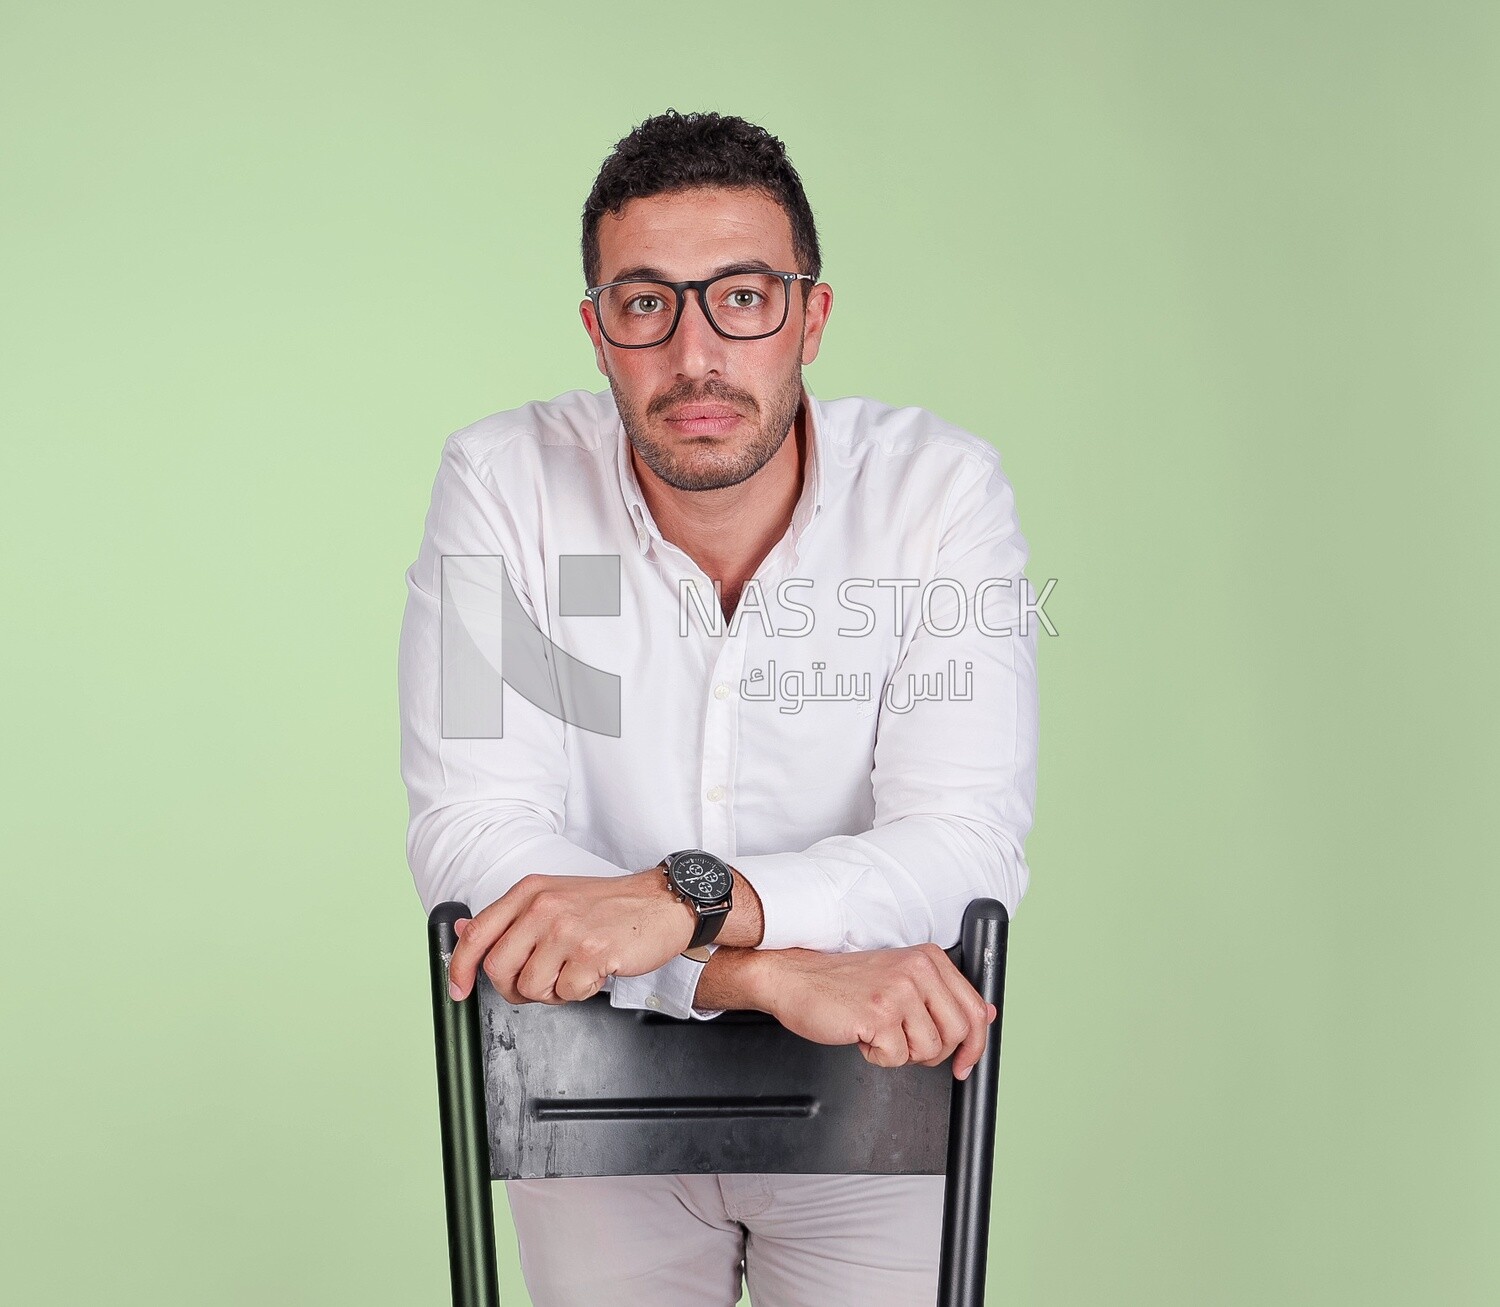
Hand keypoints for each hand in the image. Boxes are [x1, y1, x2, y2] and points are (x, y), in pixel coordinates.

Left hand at [447, 871, 695, 1004]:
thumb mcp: (553, 898)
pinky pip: (566, 994)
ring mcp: (567, 929)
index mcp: (529, 892)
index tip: (458, 989)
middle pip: (498, 968)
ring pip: (530, 987)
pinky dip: (579, 992)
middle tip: (539, 983)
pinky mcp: (592, 953)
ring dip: (551, 992)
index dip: (459, 968)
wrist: (661, 902)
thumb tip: (461, 931)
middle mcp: (544, 907)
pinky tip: (594, 972)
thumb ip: (509, 918)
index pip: (477, 934)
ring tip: (573, 972)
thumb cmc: (609, 905)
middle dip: (514, 988)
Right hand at [757, 944, 996, 1079]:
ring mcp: (899, 990)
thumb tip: (986, 1016)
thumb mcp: (901, 978)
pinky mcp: (879, 1014)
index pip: (974, 1008)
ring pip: (929, 1050)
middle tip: (906, 1046)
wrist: (794, 978)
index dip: (975, 1044)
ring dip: (902, 1053)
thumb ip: (944, 995)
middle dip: (934, 1053)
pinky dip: (878, 1057)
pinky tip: (862, 1035)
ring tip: (878, 1032)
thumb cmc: (842, 982)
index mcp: (928, 958)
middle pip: (958, 1033)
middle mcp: (918, 969)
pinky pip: (897, 1058)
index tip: (966, 1063)